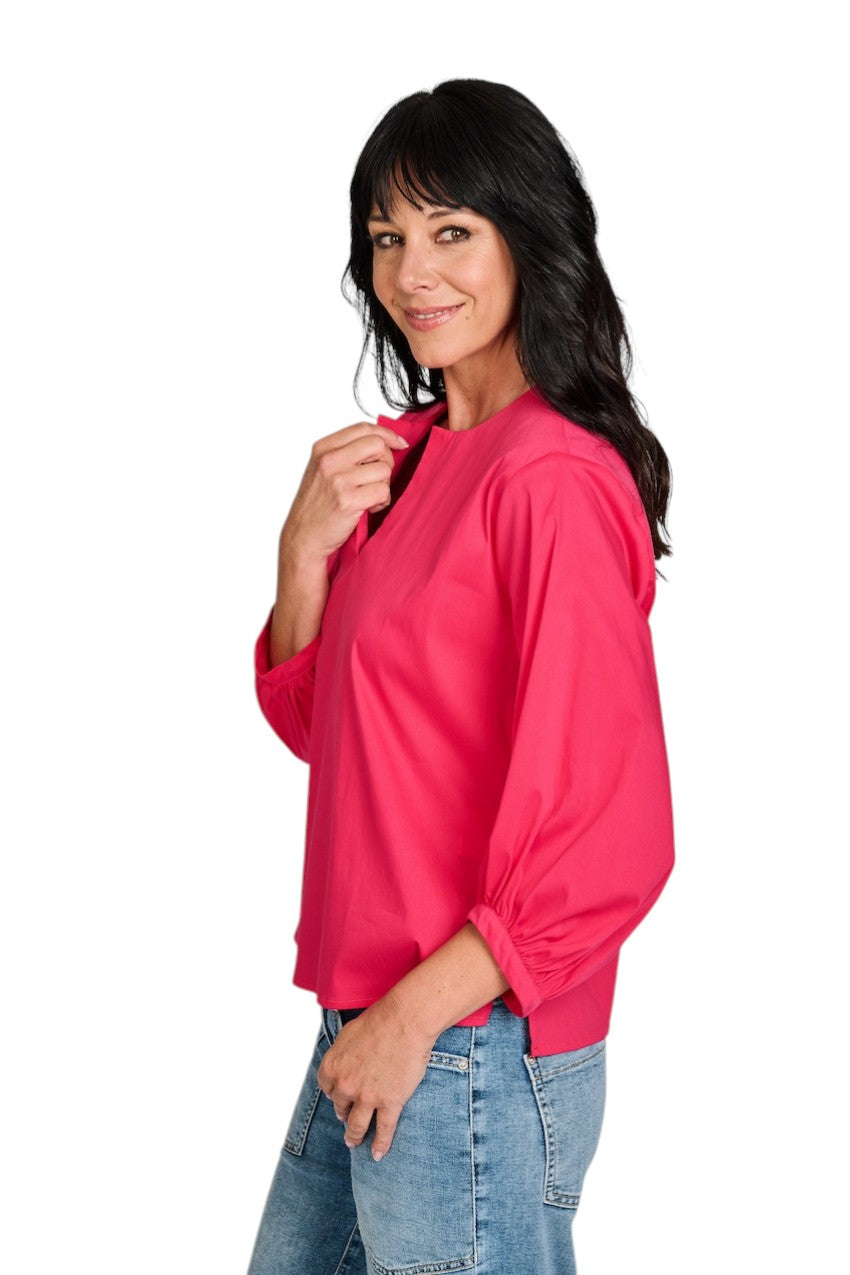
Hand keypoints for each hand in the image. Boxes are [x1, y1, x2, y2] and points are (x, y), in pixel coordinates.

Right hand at [280, 422, 409, 564]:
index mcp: (323, 448)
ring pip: (384, 469)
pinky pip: (383, 491)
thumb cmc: (316, 505)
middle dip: (387, 461)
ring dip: (384, 485)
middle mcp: (329, 461)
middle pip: (377, 445)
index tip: (399, 443)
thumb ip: (347, 453)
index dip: (387, 434)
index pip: (363, 428)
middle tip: (378, 478)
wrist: (303, 536)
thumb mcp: (323, 469)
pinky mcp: (348, 501)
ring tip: (369, 497)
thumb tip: (383, 442)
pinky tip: (369, 508)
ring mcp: (339, 480)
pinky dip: (382, 501)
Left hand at [316, 995, 435, 1160]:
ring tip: (353, 1142)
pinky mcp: (390, 1102)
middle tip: (347, 1118)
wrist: (404, 1021)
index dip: (332, 1093)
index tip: (338, 1096)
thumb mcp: (348, 1033)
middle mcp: (345, 1085)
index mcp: (332, 1066)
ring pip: (357, 1125)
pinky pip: (383, 1130)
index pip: (326, 1088)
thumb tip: (342, 1062)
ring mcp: (367, 1097)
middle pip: (340, 1106)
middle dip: (343, 1112)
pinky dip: (380, 1145)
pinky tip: (378, 1154)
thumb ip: (341, 1053)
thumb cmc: (379, 1020)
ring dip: (354, 1136)